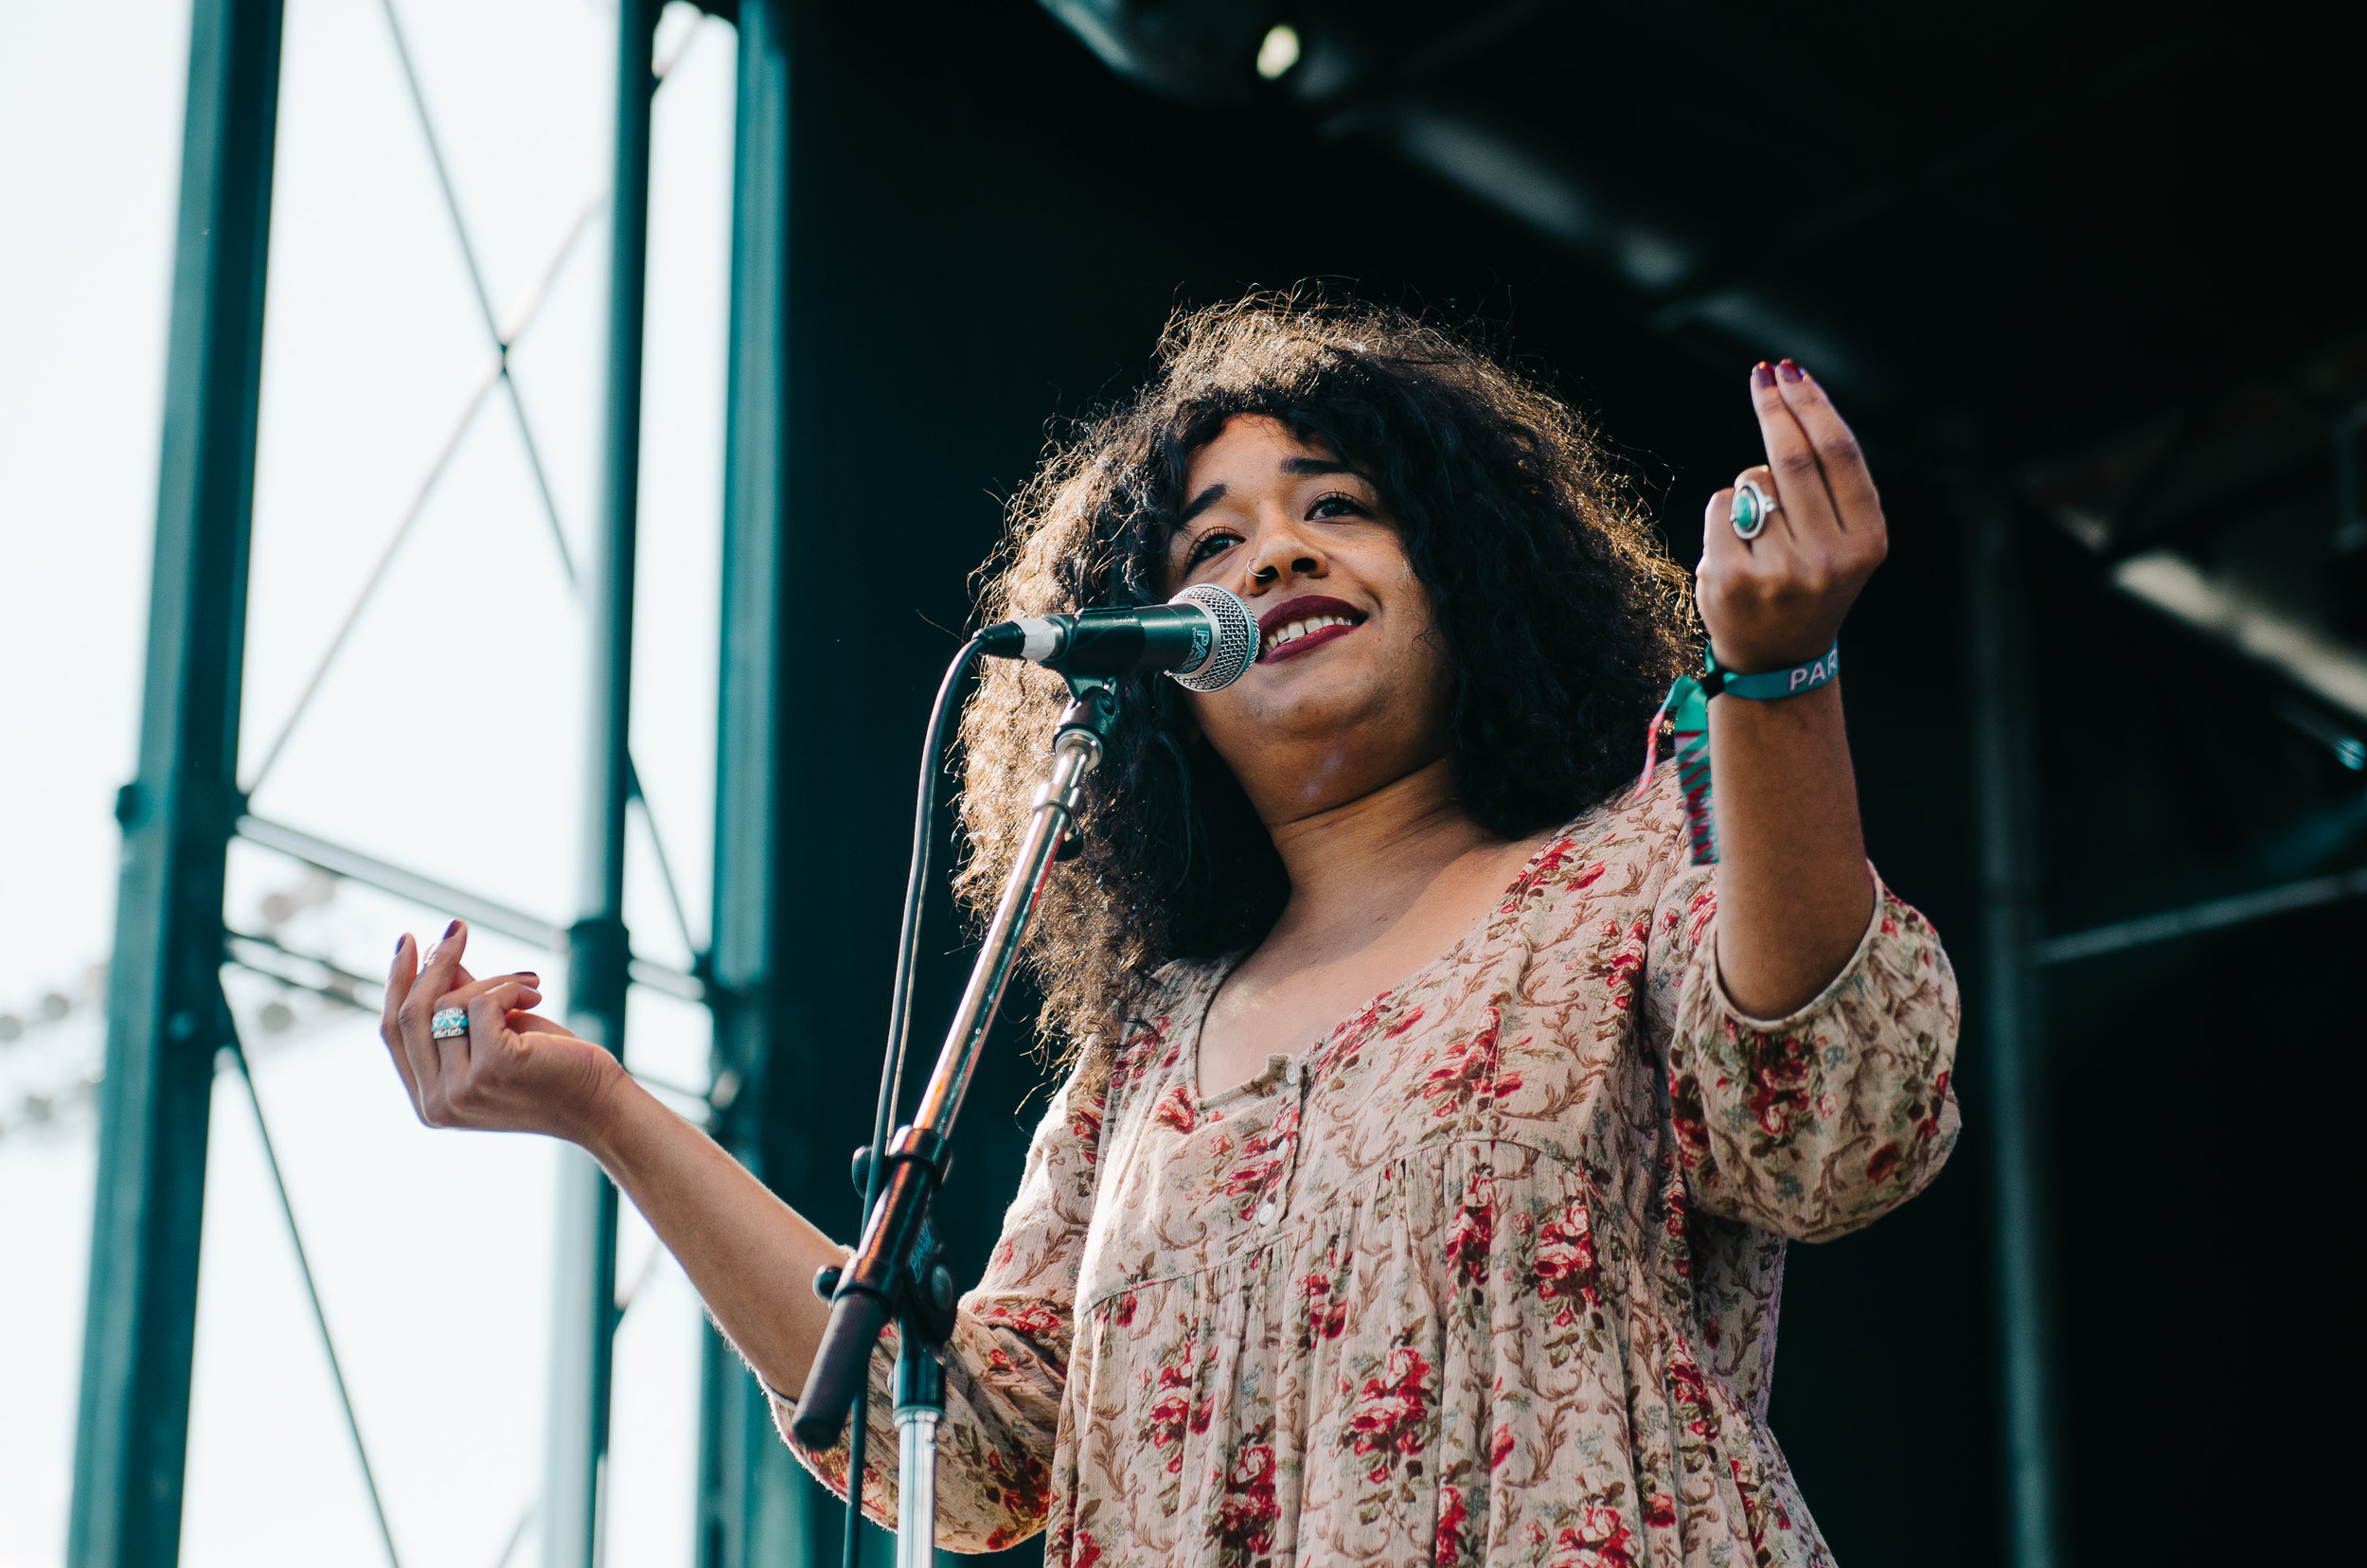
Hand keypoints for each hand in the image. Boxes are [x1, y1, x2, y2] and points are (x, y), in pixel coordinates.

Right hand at [380, 920, 624, 1144]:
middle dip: (432, 964)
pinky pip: (483, 1003)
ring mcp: (462, 1090)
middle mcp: (437, 1104)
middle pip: (410, 1016)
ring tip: (528, 982)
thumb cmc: (549, 1068)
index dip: (396, 984)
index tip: (409, 941)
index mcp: (428, 1103)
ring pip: (449, 1004)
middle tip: (455, 928)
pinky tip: (537, 992)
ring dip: (492, 980)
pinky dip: (510, 986)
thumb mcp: (494, 1033)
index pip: (394, 1033)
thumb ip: (458, 1004)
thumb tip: (430, 952)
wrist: (599, 1102)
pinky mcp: (493, 1067)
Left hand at [1695, 360, 1886, 673]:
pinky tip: (1735, 547)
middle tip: (1764, 375)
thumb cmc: (1810, 580)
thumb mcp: (1843, 539)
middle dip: (1775, 407)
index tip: (1791, 371)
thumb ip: (1828, 483)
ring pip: (1751, 482)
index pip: (1838, 453)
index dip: (1812, 404)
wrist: (1778, 658)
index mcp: (1867, 541)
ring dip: (1750, 484)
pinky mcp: (1732, 579)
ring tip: (1761, 527)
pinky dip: (1723, 511)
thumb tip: (1790, 393)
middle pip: (1794, 456)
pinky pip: (1719, 507)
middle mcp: (1829, 558)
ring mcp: (1778, 571)